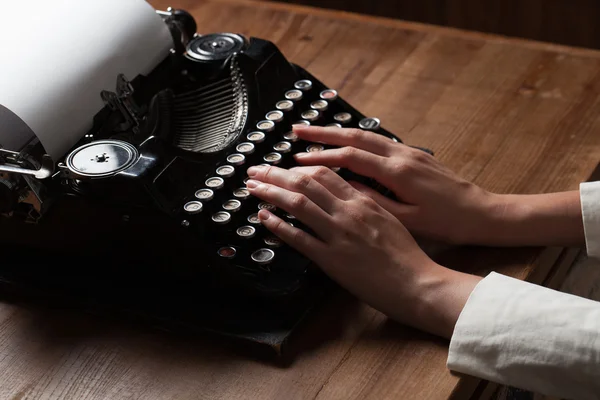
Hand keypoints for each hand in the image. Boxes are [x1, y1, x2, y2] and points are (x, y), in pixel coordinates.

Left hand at [245, 165, 480, 338]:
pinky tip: (264, 217)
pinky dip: (279, 225)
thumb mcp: (389, 218)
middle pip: (305, 183)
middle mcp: (348, 212)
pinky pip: (299, 238)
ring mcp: (338, 235)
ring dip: (271, 192)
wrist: (417, 282)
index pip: (324, 174)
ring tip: (253, 186)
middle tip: (256, 169)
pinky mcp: (331, 259)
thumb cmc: (406, 254)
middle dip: (276, 173)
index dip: (298, 167)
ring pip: (298, 204)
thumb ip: (366, 204)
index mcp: (363, 201)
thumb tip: (347, 193)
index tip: (283, 165)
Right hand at [292, 125, 584, 247]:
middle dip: (322, 133)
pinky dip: (356, 139)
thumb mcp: (407, 219)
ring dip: (337, 132)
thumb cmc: (446, 222)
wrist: (482, 212)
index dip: (321, 158)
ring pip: (366, 135)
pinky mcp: (415, 155)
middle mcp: (402, 155)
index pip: (351, 158)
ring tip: (313, 133)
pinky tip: (346, 142)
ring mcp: (409, 152)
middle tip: (296, 131)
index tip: (297, 159)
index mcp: (398, 172)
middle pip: (355, 137)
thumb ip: (374, 201)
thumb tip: (346, 186)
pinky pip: (378, 141)